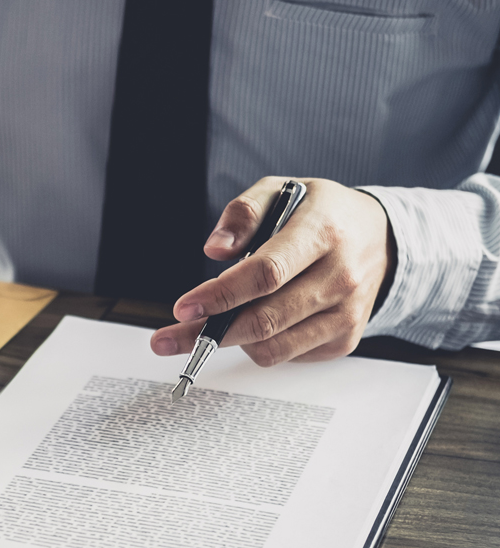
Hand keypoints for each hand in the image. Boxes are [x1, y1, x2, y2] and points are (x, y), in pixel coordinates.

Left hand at [151, 176, 395, 365]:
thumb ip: (244, 212)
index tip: (183, 308)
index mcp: (323, 233)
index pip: (266, 274)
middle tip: (166, 339)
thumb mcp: (282, 191)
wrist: (381, 239)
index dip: (220, 295)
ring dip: (232, 341)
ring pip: (272, 347)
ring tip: (215, 324)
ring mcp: (346, 313)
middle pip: (264, 320)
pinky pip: (287, 356)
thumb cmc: (321, 215)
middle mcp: (340, 277)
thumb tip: (214, 249)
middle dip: (208, 334)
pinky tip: (259, 322)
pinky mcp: (344, 340)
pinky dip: (261, 345)